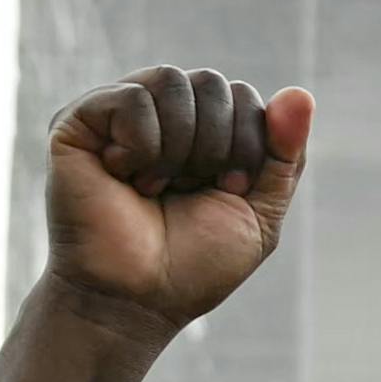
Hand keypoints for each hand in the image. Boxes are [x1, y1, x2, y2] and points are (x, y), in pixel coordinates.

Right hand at [38, 72, 310, 336]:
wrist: (137, 301)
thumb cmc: (194, 265)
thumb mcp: (259, 212)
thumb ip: (284, 155)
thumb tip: (301, 93)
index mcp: (203, 130)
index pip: (243, 96)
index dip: (248, 146)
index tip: (227, 192)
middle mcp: (161, 115)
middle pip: (212, 83)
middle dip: (217, 145)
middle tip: (190, 190)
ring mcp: (118, 115)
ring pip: (172, 80)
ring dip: (179, 145)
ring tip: (156, 187)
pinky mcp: (79, 122)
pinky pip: (131, 97)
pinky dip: (143, 143)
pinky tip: (125, 176)